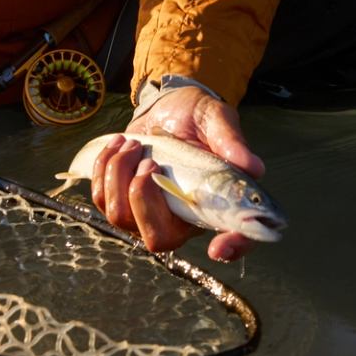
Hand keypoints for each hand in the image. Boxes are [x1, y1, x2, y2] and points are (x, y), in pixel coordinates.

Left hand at [88, 84, 265, 262]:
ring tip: (132, 145)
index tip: (219, 247)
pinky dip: (105, 168)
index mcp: (217, 203)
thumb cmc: (199, 118)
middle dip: (143, 200)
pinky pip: (102, 199)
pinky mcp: (122, 200)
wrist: (168, 107)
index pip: (234, 239)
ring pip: (122, 219)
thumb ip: (231, 142)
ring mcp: (149, 213)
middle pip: (159, 239)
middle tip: (149, 161)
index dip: (231, 247)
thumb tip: (254, 167)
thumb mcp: (217, 120)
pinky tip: (119, 145)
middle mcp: (183, 217)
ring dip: (119, 176)